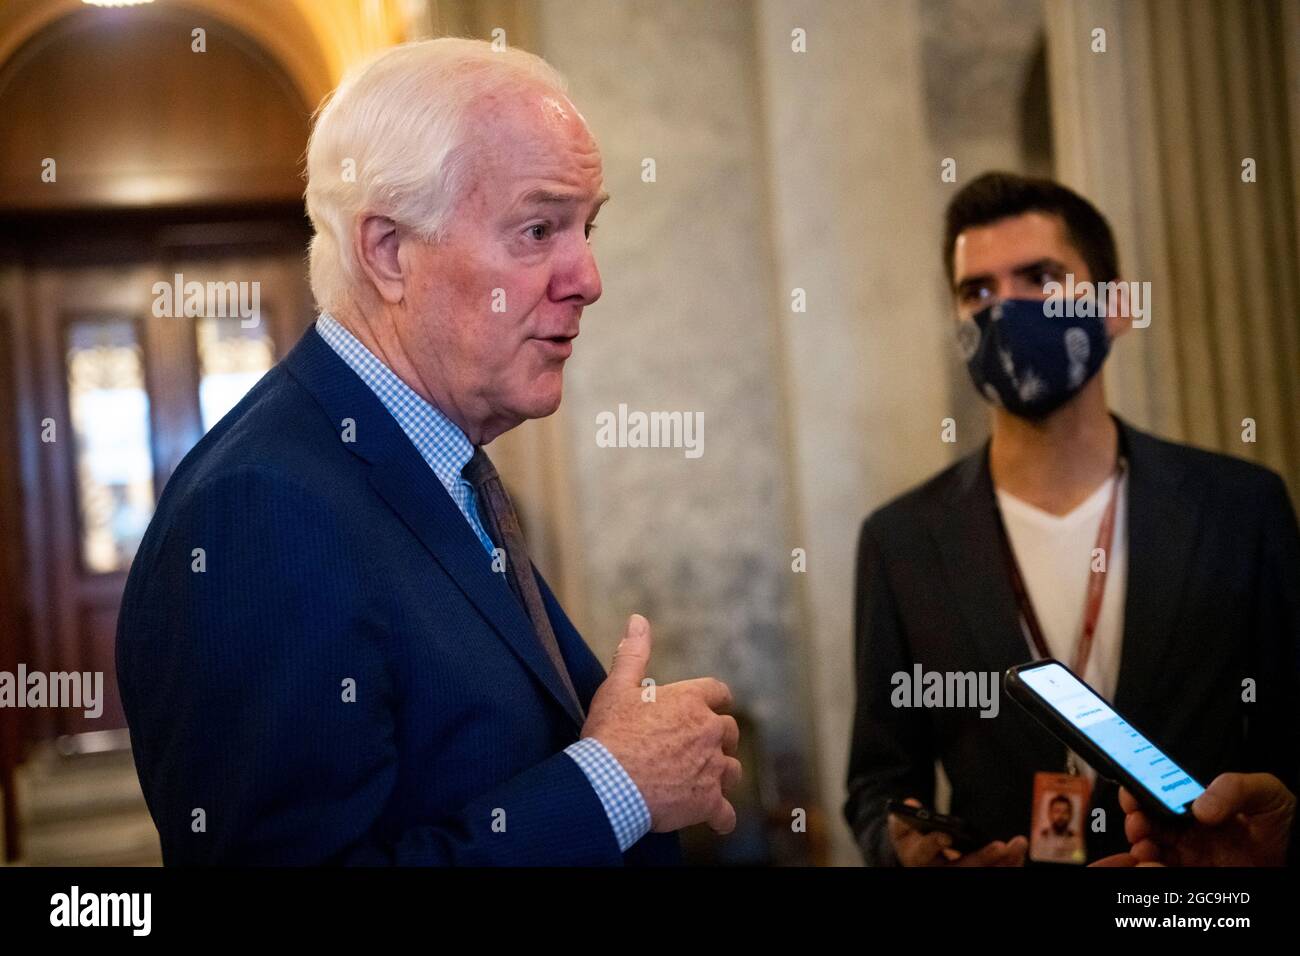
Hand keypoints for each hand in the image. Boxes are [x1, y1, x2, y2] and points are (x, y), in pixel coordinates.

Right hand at [580, 614, 741, 833]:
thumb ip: (633, 653)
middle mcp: (709, 732)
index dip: (714, 700)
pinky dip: (721, 817)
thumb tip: (637, 620)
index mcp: (690, 701)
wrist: (607, 783)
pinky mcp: (708, 802)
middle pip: (729, 731)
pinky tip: (715, 819)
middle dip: (719, 738)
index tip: (709, 708)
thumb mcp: (616, 687)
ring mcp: (711, 768)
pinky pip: (726, 813)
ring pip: (732, 770)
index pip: (718, 693)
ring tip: (705, 781)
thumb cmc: (610, 734)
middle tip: (699, 747)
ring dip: (721, 774)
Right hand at [887, 797, 1026, 865]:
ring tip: (1019, 843)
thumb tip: (911, 804)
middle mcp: (939, 872)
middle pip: (962, 869)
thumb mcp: (901, 829)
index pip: (922, 853)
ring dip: (1004, 862)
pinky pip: (994, 872)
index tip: (945, 834)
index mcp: (916, 860)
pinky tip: (1018, 851)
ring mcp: (958, 875)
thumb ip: (902, 818)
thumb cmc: (910, 840)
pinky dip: (1009, 864)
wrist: (919, 857)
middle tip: (1000, 845)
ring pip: (982, 873)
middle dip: (983, 858)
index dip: (933, 843)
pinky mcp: (974, 872)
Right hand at [1119, 773, 1295, 866]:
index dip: (1140, 797)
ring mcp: (1193, 860)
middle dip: (1135, 825)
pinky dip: (1152, 870)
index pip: (1159, 800)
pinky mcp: (1199, 879)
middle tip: (1138, 826)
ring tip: (1145, 850)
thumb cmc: (1288, 823)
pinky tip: (1153, 866)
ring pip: (1150, 855)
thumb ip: (1233, 787)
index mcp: (1198, 810)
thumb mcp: (1265, 793)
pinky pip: (1167, 875)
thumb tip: (1199, 805)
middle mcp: (1190, 835)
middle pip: (1147, 829)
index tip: (1133, 798)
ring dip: (1138, 851)